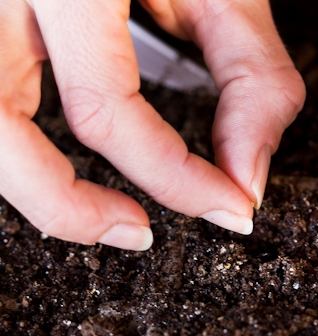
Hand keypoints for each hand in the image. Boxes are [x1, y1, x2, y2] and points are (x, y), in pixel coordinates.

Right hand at [0, 0, 304, 249]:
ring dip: (34, 190)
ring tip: (102, 217)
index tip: (230, 206)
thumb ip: (252, 79)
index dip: (176, 178)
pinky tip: (66, 161)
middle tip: (140, 234)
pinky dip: (25, 145)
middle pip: (0, 132)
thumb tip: (247, 177)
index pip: (106, 110)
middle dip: (72, 208)